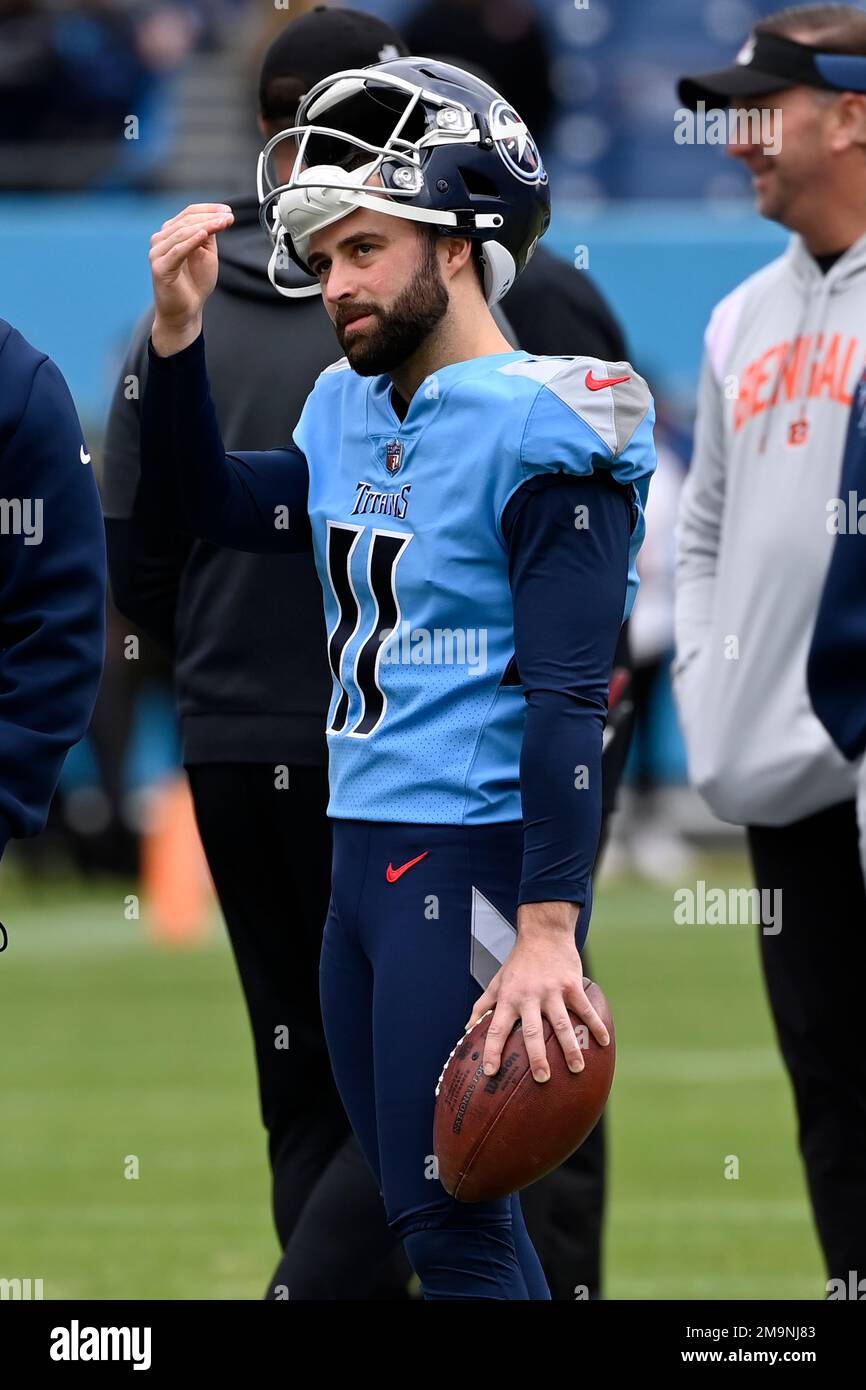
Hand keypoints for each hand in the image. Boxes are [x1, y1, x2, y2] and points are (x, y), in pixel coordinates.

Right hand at [149, 203, 232, 355]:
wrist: (186, 310)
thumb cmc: (194, 283)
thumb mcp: (207, 253)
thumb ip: (209, 235)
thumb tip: (218, 216)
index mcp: (172, 234)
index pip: (189, 213)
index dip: (209, 209)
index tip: (228, 210)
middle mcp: (162, 240)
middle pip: (186, 220)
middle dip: (209, 216)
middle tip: (228, 217)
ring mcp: (158, 252)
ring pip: (182, 232)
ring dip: (204, 225)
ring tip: (222, 223)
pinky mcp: (160, 267)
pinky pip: (177, 250)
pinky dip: (191, 241)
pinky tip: (203, 235)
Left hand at [465, 901, 609, 1082]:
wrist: (544, 933)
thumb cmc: (519, 961)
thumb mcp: (497, 981)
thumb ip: (482, 1006)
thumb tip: (467, 1029)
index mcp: (509, 998)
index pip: (497, 1028)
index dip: (492, 1050)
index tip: (490, 1072)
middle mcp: (529, 996)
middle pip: (531, 1031)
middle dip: (536, 1057)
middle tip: (542, 1079)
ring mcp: (552, 991)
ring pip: (562, 1024)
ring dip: (570, 1047)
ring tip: (576, 1068)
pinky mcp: (571, 985)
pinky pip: (584, 1009)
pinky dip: (595, 1026)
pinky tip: (603, 1043)